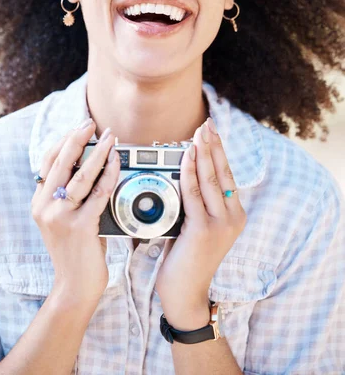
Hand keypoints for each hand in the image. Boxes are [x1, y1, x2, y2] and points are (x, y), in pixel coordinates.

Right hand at [31, 119, 119, 314]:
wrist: (74, 286)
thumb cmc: (74, 250)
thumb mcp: (61, 219)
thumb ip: (67, 196)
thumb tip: (86, 163)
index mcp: (38, 203)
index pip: (47, 163)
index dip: (63, 142)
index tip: (79, 128)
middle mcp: (45, 208)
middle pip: (61, 163)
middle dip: (78, 139)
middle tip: (92, 124)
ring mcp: (61, 218)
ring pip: (81, 176)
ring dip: (98, 153)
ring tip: (110, 138)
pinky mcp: (80, 227)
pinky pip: (99, 194)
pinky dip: (110, 175)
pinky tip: (118, 164)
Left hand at [155, 118, 246, 329]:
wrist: (185, 294)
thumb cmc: (186, 258)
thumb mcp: (197, 226)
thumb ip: (196, 203)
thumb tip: (183, 172)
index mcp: (234, 215)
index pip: (227, 175)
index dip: (219, 151)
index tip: (212, 132)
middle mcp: (232, 217)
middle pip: (222, 172)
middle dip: (213, 145)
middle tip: (207, 124)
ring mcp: (220, 224)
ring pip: (210, 180)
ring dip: (202, 153)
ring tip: (198, 134)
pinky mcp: (203, 230)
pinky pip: (193, 194)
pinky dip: (189, 173)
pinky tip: (186, 157)